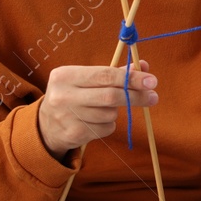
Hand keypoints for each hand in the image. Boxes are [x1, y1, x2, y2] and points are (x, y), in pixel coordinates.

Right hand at [37, 57, 157, 160]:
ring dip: (116, 111)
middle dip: (135, 96)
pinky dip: (109, 124)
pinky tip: (95, 121)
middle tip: (153, 96)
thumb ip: (115, 73)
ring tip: (104, 108)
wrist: (46, 125)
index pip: (105, 75)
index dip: (131, 78)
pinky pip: (106, 128)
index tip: (152, 81)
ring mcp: (68, 116)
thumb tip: (143, 66)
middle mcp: (64, 95)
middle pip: (110, 96)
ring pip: (110, 113)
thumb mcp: (86, 80)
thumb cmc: (73, 95)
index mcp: (65, 75)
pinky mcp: (74, 134)